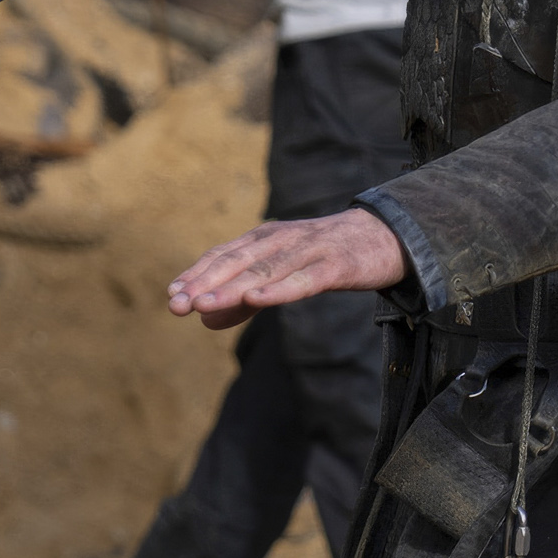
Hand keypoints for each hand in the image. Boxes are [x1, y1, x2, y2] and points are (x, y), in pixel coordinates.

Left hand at [167, 209, 406, 329]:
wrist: (386, 237)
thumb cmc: (326, 257)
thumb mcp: (281, 273)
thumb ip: (243, 297)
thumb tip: (204, 320)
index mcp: (265, 238)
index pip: (224, 255)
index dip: (197, 274)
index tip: (172, 295)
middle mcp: (281, 239)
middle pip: (236, 261)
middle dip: (204, 282)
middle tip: (177, 304)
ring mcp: (308, 250)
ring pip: (263, 270)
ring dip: (231, 287)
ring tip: (203, 304)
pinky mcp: (336, 265)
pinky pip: (303, 279)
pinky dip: (278, 289)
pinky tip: (256, 300)